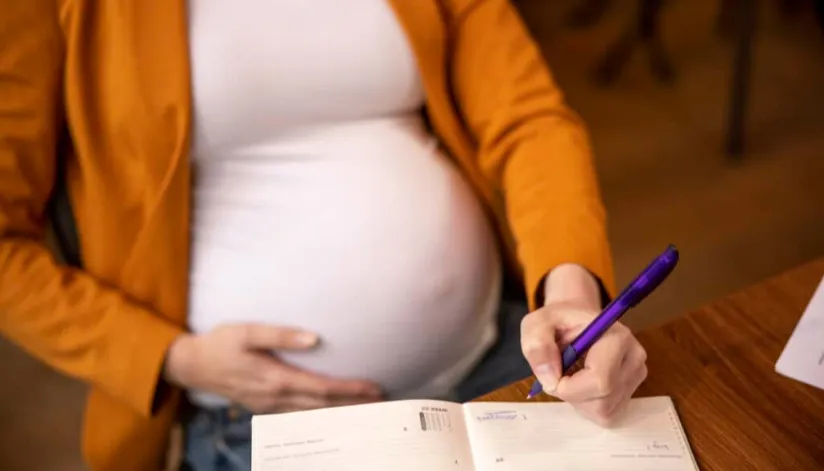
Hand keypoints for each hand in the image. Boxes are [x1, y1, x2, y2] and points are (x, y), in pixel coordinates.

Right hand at [163, 323, 382, 412]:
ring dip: (339, 413)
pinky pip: (299, 417)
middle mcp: (275, 398)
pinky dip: (319, 416)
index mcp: (275, 378)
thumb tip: (314, 338)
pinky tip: (330, 414)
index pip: (322, 388)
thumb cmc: (220, 343)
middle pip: (322, 406)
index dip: (350, 389)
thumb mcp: (247, 331)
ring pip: (312, 414)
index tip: (373, 388)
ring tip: (364, 410)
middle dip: (353, 405)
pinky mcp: (264, 407)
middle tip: (381, 402)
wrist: (192, 365)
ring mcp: (269, 406)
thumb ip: (280, 334)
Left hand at [521, 265, 647, 425]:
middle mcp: (633, 357)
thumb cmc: (557, 322)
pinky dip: (588, 406)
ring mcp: (636, 375)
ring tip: (571, 376)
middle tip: (559, 373)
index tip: (552, 376)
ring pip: (604, 411)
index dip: (569, 388)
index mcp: (616, 337)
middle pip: (602, 401)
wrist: (576, 322)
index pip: (599, 381)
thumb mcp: (536, 324)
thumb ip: (537, 346)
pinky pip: (608, 414)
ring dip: (579, 401)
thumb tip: (551, 380)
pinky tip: (582, 385)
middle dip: (572, 395)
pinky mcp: (631, 390)